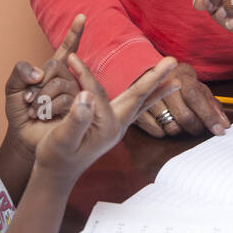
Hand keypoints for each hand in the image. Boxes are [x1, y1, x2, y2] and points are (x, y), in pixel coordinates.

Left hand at [3, 15, 85, 158]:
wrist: (23, 136)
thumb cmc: (19, 112)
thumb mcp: (12, 88)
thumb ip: (19, 72)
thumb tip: (39, 73)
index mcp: (53, 71)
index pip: (67, 48)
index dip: (74, 33)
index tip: (81, 16)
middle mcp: (67, 80)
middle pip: (57, 67)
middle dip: (38, 83)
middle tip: (29, 99)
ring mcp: (73, 94)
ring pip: (61, 84)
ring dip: (41, 98)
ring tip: (34, 110)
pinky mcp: (77, 110)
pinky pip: (65, 99)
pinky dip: (46, 107)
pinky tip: (40, 115)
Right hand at [34, 53, 179, 177]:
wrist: (57, 173)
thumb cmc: (56, 156)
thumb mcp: (62, 138)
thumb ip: (76, 119)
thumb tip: (85, 95)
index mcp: (106, 127)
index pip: (98, 92)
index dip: (84, 75)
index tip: (72, 59)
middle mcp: (117, 126)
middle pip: (139, 97)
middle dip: (156, 78)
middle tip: (174, 61)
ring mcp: (116, 126)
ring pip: (141, 103)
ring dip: (157, 88)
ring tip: (177, 79)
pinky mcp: (112, 125)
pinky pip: (134, 108)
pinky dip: (146, 97)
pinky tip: (152, 93)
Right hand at [134, 62, 229, 138]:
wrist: (149, 74)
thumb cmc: (179, 84)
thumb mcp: (197, 88)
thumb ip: (212, 105)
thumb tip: (224, 124)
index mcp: (180, 76)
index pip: (195, 97)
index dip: (208, 115)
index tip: (219, 130)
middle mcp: (162, 83)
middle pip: (184, 116)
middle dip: (196, 127)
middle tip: (198, 128)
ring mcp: (147, 98)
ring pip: (171, 127)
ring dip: (180, 130)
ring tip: (181, 123)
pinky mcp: (137, 110)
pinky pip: (157, 132)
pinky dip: (165, 132)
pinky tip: (166, 123)